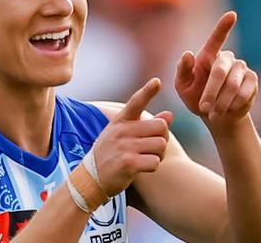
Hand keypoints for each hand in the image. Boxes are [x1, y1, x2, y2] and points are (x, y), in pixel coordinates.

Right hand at [94, 78, 173, 196]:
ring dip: (158, 154)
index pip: (136, 102)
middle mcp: (122, 130)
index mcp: (120, 121)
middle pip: (160, 127)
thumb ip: (147, 125)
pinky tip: (141, 168)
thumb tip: (170, 115)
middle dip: (162, 138)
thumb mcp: (123, 136)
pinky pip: (155, 161)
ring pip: (160, 145)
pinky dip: (153, 166)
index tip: (157, 81)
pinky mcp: (128, 163)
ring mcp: (124, 146)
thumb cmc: (111, 155)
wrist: (90, 179)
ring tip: (145, 158)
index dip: (148, 91)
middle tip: (151, 148)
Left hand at [174, 12, 258, 135]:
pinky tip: (227, 110)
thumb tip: (188, 54)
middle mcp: (227, 58)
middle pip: (220, 71)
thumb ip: (182, 71)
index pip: (216, 38)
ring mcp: (241, 68)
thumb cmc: (195, 97)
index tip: (232, 15)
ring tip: (212, 114)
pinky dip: (232, 105)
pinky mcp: (252, 81)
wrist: (215, 115)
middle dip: (211, 91)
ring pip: (233, 85)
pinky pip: (244, 93)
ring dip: (221, 102)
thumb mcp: (182, 86)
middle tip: (203, 108)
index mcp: (208, 55)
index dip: (224, 26)